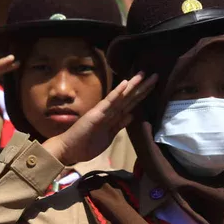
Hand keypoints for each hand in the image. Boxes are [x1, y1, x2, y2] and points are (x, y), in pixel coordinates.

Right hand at [42, 72, 157, 164]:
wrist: (68, 149)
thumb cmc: (85, 145)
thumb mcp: (108, 137)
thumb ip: (118, 126)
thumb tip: (131, 115)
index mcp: (112, 117)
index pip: (130, 104)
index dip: (141, 95)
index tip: (152, 85)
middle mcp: (109, 112)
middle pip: (129, 98)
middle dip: (142, 87)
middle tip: (155, 75)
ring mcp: (103, 112)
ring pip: (122, 98)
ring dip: (133, 86)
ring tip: (143, 74)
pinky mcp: (96, 114)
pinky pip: (109, 102)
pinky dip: (117, 93)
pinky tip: (125, 83)